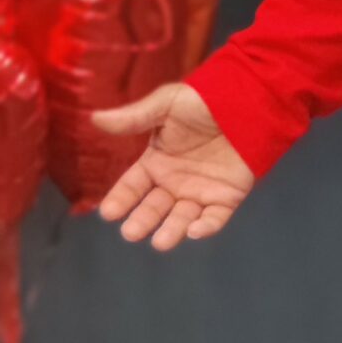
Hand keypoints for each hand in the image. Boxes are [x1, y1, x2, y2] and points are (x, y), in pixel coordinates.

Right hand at [91, 83, 254, 249]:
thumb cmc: (203, 100)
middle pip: (154, 208)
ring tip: (161, 242)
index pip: (132, 186)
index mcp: (156, 162)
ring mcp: (201, 191)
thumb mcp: (166, 105)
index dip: (121, 199)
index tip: (109, 213)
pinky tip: (195, 231)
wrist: (246, 100)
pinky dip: (206, 227)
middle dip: (143, 221)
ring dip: (172, 231)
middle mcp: (175, 182)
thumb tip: (96, 118)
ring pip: (182, 217)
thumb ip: (134, 117)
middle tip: (131, 233)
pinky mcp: (228, 196)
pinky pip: (215, 217)